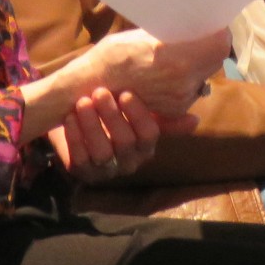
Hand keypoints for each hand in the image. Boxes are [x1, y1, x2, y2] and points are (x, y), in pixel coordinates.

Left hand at [47, 87, 167, 181]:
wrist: (77, 121)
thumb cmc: (112, 114)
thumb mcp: (135, 111)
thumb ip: (162, 115)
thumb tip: (195, 120)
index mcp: (146, 147)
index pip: (149, 135)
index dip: (138, 115)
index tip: (126, 93)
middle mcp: (129, 162)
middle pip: (125, 143)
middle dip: (112, 116)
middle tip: (100, 92)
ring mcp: (106, 170)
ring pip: (102, 152)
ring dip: (91, 126)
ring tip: (82, 102)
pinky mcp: (82, 172)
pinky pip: (80, 159)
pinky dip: (75, 137)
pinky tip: (69, 117)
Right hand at [74, 28, 229, 118]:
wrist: (89, 93)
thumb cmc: (110, 58)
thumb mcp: (139, 36)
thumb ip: (169, 33)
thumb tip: (192, 21)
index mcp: (176, 61)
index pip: (220, 44)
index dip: (217, 31)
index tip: (209, 23)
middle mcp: (184, 84)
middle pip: (215, 58)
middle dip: (207, 46)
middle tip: (194, 34)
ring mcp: (181, 100)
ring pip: (204, 73)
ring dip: (196, 63)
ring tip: (174, 55)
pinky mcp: (175, 110)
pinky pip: (192, 88)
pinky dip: (185, 79)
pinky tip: (165, 72)